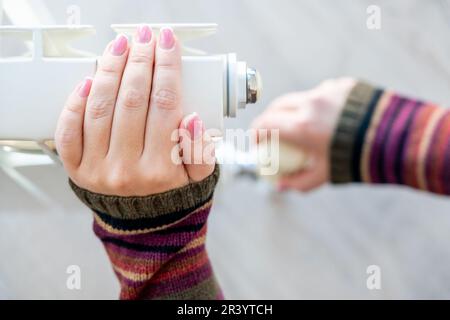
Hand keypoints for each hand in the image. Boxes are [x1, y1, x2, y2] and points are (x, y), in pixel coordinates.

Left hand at [55, 26, 213, 195]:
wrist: (144, 225)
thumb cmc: (173, 194)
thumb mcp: (200, 178)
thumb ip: (201, 150)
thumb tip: (191, 118)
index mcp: (162, 170)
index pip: (165, 105)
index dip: (166, 67)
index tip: (167, 43)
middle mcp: (127, 170)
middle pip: (132, 100)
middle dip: (140, 60)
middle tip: (144, 37)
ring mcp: (98, 170)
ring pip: (101, 108)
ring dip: (110, 70)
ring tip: (119, 46)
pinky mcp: (77, 170)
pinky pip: (68, 131)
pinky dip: (75, 103)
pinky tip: (89, 79)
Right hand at [251, 78, 355, 191]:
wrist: (394, 139)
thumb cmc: (355, 160)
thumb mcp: (324, 175)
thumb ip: (298, 182)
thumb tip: (280, 186)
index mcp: (302, 125)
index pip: (265, 123)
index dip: (256, 132)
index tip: (257, 142)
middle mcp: (311, 102)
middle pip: (278, 105)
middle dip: (269, 117)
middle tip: (271, 131)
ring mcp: (327, 90)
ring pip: (300, 97)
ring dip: (294, 109)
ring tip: (301, 125)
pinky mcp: (343, 84)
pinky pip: (322, 93)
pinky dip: (318, 104)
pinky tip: (327, 117)